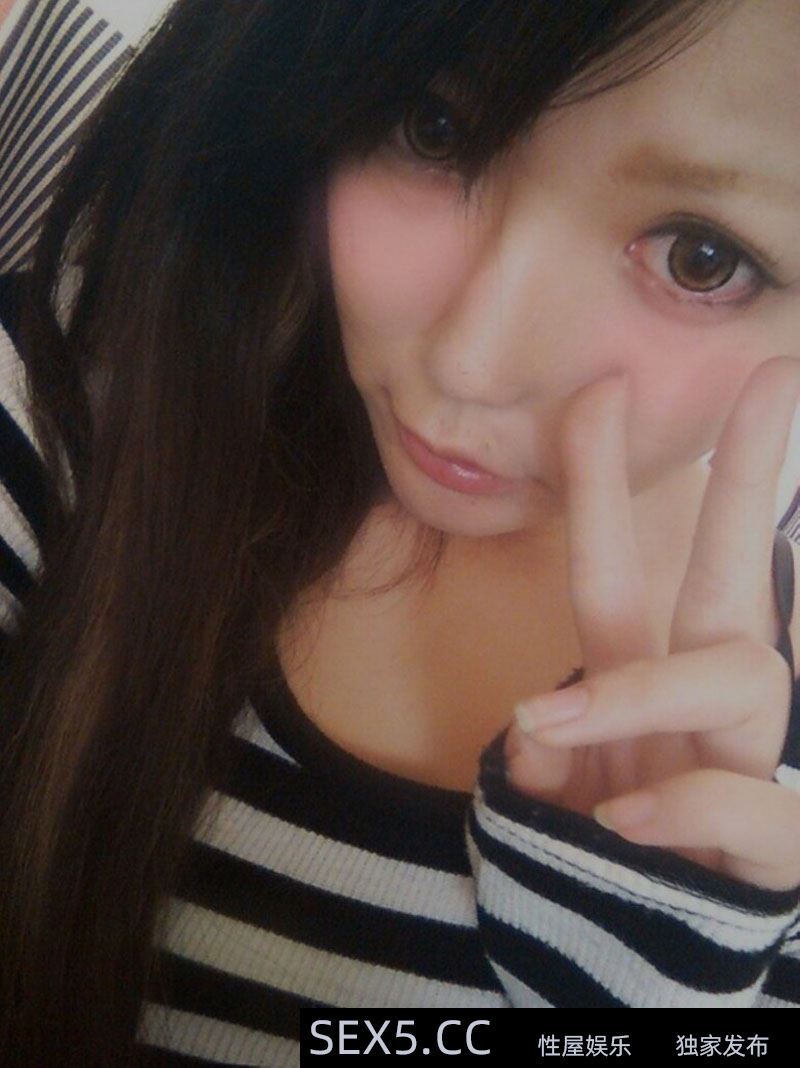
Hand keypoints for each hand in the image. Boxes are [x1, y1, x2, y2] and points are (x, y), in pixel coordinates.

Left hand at [505, 357, 799, 889]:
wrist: (662, 980)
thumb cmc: (619, 870)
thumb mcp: (562, 810)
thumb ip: (548, 767)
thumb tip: (538, 734)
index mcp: (645, 685)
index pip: (624, 570)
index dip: (603, 487)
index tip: (598, 394)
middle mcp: (707, 707)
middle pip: (732, 579)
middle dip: (749, 482)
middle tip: (777, 381)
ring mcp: (752, 765)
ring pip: (739, 679)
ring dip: (642, 690)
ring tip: (552, 720)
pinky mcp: (781, 846)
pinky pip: (748, 805)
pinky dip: (682, 805)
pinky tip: (621, 822)